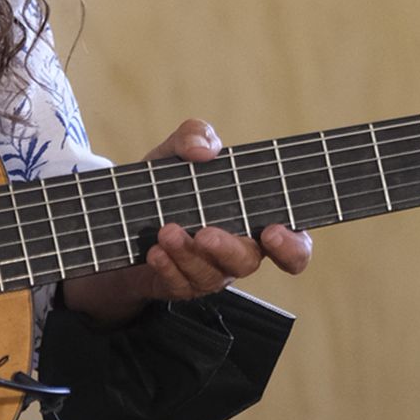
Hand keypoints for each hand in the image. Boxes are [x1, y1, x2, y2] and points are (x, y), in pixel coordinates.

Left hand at [140, 119, 312, 299]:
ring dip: (188, 254)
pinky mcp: (181, 285)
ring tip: (167, 231)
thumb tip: (204, 149)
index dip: (291, 246)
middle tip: (205, 234)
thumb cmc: (169, 182)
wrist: (126, 212)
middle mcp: (237, 251)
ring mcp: (210, 271)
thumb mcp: (178, 150)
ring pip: (210, 275)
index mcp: (254, 221)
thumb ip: (195, 135)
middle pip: (248, 262)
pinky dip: (168, 268)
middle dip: (227, 249)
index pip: (293, 246)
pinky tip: (156, 251)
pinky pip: (180, 285)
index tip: (272, 231)